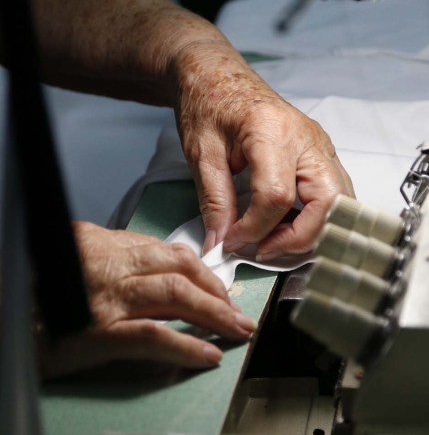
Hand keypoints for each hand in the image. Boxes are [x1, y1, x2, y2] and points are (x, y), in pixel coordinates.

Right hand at [38, 221, 255, 378]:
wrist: (6, 318)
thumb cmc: (38, 291)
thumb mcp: (79, 259)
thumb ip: (119, 257)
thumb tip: (165, 266)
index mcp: (103, 243)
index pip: (168, 251)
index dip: (203, 272)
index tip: (220, 289)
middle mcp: (107, 263)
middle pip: (181, 268)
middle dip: (218, 290)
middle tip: (238, 311)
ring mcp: (105, 297)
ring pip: (177, 296)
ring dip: (216, 314)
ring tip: (237, 330)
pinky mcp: (98, 332)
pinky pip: (153, 335)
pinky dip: (186, 345)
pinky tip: (208, 354)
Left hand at [173, 41, 354, 258]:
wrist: (220, 76)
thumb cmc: (209, 104)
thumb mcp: (201, 154)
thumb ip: (215, 202)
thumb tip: (221, 245)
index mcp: (272, 131)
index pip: (277, 195)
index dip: (255, 229)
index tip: (232, 242)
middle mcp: (308, 139)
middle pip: (328, 202)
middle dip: (299, 238)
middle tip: (263, 249)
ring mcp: (322, 146)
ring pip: (341, 203)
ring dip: (312, 232)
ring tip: (274, 239)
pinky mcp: (324, 155)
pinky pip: (334, 197)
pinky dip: (316, 220)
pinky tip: (285, 225)